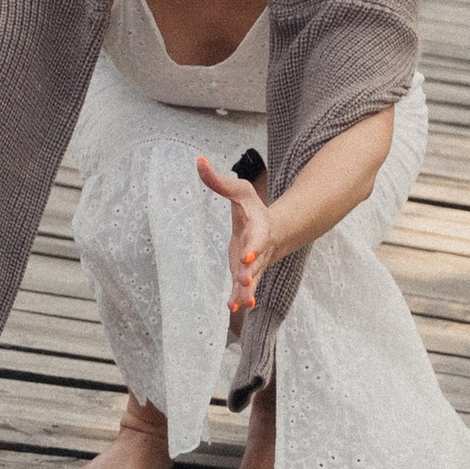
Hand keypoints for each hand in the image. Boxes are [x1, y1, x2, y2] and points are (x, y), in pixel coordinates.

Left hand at [197, 152, 272, 314]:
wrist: (272, 230)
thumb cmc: (252, 208)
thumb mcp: (238, 190)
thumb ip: (218, 181)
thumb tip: (198, 160)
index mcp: (259, 229)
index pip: (256, 239)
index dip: (253, 248)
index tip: (246, 256)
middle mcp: (259, 250)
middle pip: (256, 264)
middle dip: (250, 273)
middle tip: (245, 282)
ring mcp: (253, 265)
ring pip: (252, 281)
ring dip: (247, 292)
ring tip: (245, 304)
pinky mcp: (245, 274)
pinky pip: (243, 289)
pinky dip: (239, 298)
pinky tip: (233, 308)